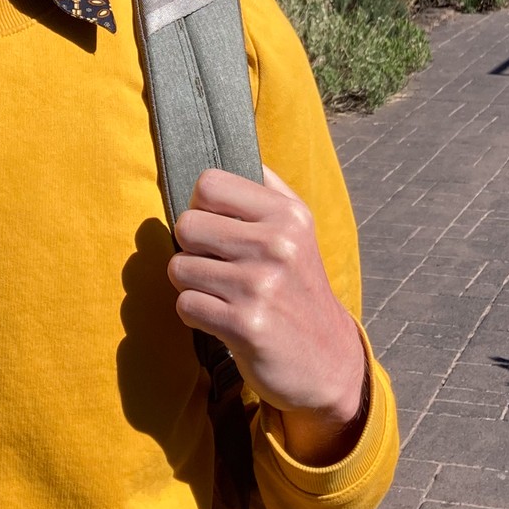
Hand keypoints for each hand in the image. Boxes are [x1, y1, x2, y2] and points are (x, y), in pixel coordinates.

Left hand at [169, 167, 367, 465]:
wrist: (328, 361)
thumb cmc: (299, 288)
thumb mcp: (299, 231)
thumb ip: (265, 188)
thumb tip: (228, 147)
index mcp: (288, 214)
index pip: (208, 183)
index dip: (202, 207)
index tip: (218, 231)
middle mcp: (277, 244)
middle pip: (186, 224)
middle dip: (192, 249)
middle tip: (218, 268)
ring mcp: (261, 285)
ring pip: (179, 267)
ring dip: (193, 286)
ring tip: (224, 295)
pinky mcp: (246, 325)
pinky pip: (185, 305)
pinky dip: (196, 315)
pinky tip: (223, 320)